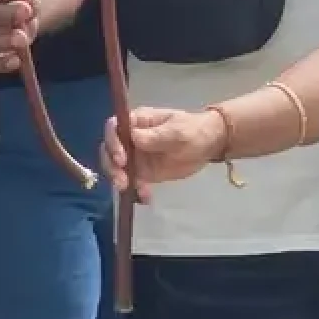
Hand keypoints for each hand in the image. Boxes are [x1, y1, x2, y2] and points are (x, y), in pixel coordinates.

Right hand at [104, 105, 226, 199]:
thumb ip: (156, 136)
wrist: (209, 145)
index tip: (121, 159)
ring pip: (117, 168)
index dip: (112, 143)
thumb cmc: (193, 131)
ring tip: (130, 190)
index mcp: (138, 122)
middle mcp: (131, 138)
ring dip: (119, 179)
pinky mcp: (143, 172)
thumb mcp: (177, 131)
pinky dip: (136, 190)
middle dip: (111, 166)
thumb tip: (133, 137)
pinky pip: (132, 181)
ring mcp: (136, 156)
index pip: (114, 128)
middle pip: (109, 150)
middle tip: (121, 181)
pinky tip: (146, 197)